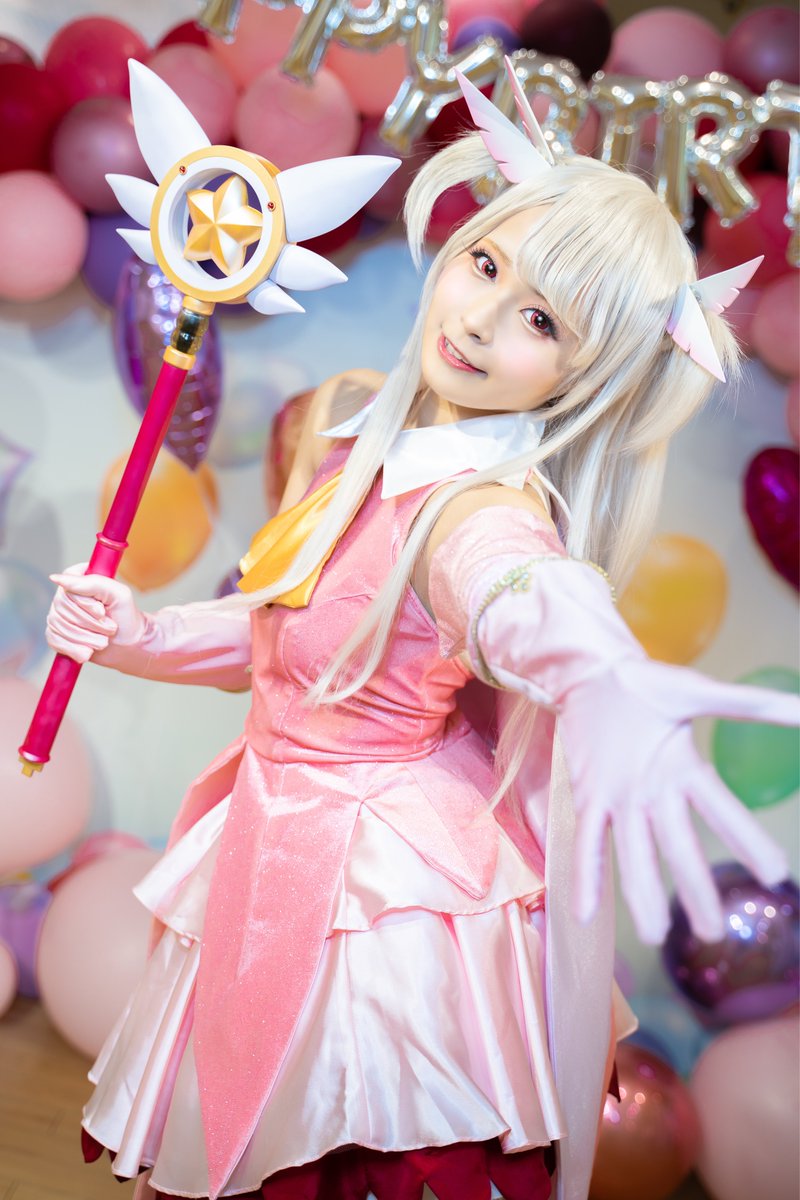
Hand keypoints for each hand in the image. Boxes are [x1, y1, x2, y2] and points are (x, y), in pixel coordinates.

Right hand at [47, 564, 145, 664]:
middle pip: (62, 608)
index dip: (85, 605)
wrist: (129, 645)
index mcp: (79, 577)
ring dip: (85, 638)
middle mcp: (65, 594)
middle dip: (90, 624)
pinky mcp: (56, 633)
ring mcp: (59, 613)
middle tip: (110, 628)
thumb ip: (92, 582)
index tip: (102, 612)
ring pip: (58, 626)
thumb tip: (56, 578)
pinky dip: (74, 649)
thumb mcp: (118, 594)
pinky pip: (54, 640)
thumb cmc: (126, 617)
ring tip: (103, 641)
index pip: (67, 588)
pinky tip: (88, 651)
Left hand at [474, 557, 797, 944]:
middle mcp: (655, 795)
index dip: (747, 840)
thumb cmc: (649, 685)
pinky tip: (585, 912)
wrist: (595, 674)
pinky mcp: (589, 797)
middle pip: (678, 847)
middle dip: (694, 888)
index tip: (775, 874)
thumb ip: (750, 704)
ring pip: (633, 853)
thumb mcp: (698, 692)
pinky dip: (585, 875)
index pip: (722, 811)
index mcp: (685, 771)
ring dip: (642, 894)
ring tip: (654, 935)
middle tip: (713, 932)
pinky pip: (586, 840)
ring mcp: (620, 800)